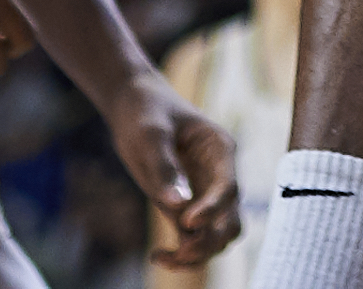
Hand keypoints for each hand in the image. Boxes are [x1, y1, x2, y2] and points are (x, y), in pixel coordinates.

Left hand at [108, 74, 240, 269]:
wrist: (132, 106)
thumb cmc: (147, 110)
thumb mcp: (151, 133)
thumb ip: (165, 168)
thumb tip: (179, 207)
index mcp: (220, 150)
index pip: (228, 188)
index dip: (213, 209)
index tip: (188, 221)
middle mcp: (218, 176)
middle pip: (230, 221)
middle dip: (211, 241)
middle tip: (181, 248)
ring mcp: (202, 195)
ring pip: (215, 237)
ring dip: (196, 254)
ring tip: (164, 256)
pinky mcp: (184, 208)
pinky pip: (192, 240)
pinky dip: (181, 255)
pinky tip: (157, 255)